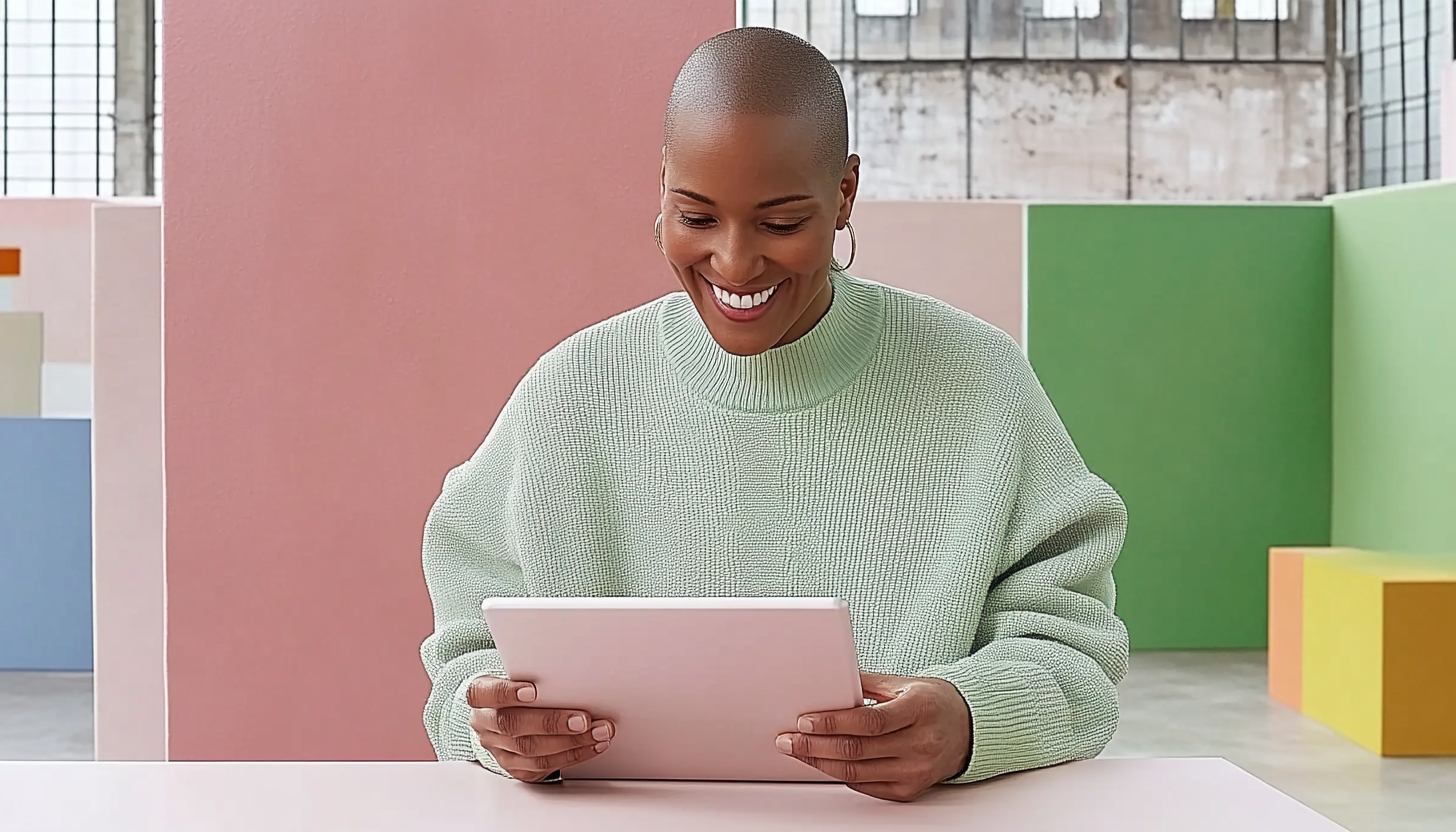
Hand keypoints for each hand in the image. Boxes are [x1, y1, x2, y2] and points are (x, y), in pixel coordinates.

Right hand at [466, 675, 613, 782]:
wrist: (506, 712)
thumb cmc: (520, 688)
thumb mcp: (519, 674)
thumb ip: (537, 676)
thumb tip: (572, 676)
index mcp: (481, 694)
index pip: (486, 693)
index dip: (506, 693)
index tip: (533, 690)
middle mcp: (486, 723)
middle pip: (513, 725)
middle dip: (552, 723)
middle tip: (583, 720)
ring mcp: (499, 749)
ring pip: (531, 750)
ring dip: (571, 742)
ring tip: (598, 732)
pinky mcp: (516, 768)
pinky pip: (544, 766)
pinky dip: (573, 755)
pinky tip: (592, 745)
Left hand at [776, 672, 971, 801]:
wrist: (968, 729)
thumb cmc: (933, 702)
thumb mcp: (904, 683)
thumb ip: (865, 683)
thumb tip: (827, 681)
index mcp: (919, 710)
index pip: (869, 722)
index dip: (833, 723)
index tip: (805, 720)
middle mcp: (920, 744)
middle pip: (857, 750)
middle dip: (815, 745)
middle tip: (788, 739)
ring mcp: (916, 771)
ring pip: (857, 773)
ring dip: (820, 762)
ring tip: (797, 751)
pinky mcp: (910, 790)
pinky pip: (866, 786)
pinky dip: (840, 775)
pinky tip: (823, 762)